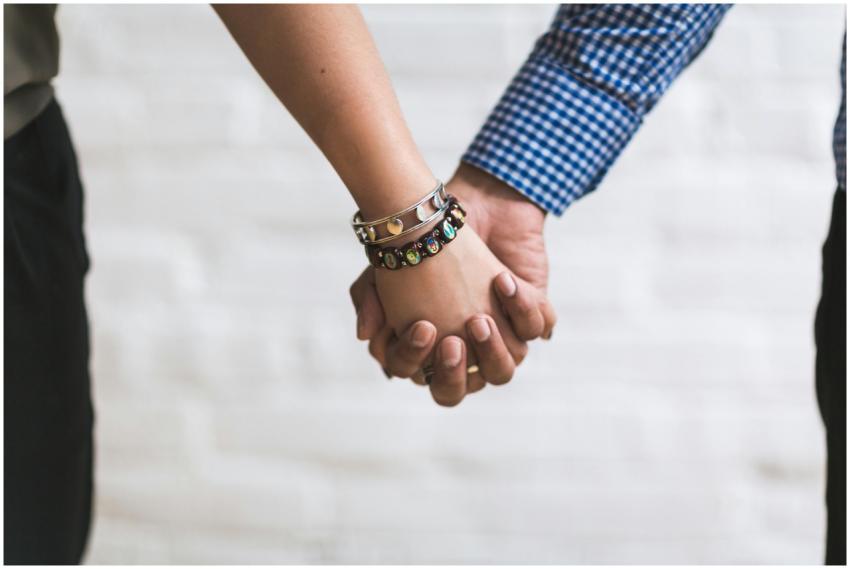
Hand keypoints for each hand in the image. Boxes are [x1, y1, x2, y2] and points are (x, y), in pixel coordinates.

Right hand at [350, 163, 555, 404]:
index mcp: (432, 350)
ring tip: (479, 319)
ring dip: (493, 350)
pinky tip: (503, 282)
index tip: (423, 327)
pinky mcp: (531, 314)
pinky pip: (536, 329)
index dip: (419, 362)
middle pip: (462, 388)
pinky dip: (522, 310)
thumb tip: (365, 337)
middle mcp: (468, 351)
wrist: (473, 200)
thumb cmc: (427, 240)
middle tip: (453, 342)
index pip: (423, 377)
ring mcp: (502, 337)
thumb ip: (370, 300)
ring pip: (504, 370)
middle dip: (457, 373)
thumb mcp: (387, 267)